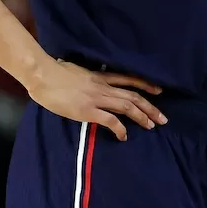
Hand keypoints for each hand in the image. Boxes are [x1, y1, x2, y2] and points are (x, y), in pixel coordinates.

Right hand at [27, 58, 166, 141]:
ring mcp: (97, 98)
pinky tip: (124, 137)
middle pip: (133, 96)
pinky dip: (121, 129)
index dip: (145, 85)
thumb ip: (86, 76)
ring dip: (142, 117)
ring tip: (152, 126)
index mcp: (100, 76)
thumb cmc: (54, 72)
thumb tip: (86, 80)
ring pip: (128, 107)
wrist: (43, 75)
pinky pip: (111, 121)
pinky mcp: (88, 111)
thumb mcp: (76, 70)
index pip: (129, 79)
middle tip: (163, 118)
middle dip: (150, 107)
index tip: (159, 90)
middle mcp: (103, 87)